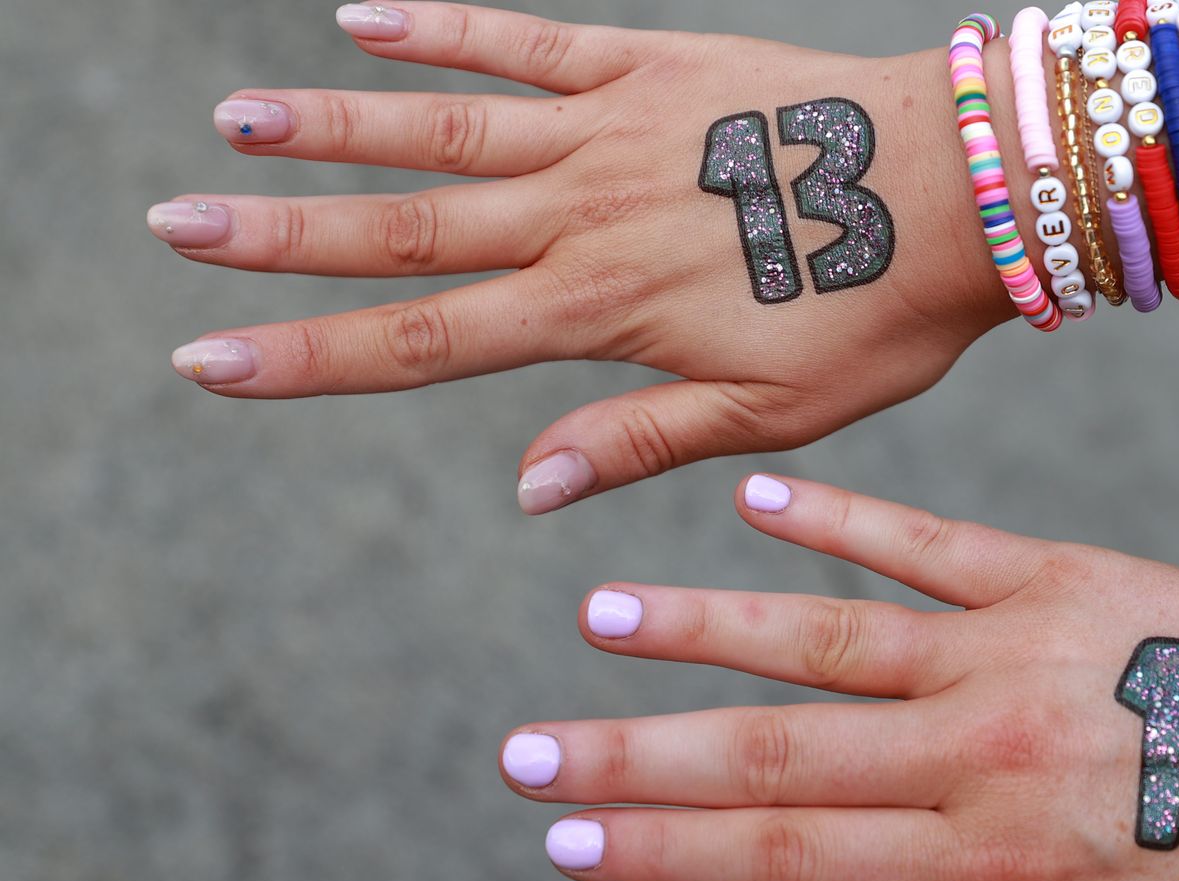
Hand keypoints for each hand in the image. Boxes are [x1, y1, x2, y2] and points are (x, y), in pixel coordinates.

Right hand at [151, 3, 1000, 512]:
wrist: (964, 191)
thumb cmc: (878, 315)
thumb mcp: (771, 415)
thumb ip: (639, 440)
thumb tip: (527, 492)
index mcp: (602, 313)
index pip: (422, 342)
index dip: (306, 355)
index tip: (204, 358)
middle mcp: (583, 216)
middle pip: (402, 229)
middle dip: (279, 234)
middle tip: (171, 225)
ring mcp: (610, 131)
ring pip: (443, 131)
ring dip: (332, 126)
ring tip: (232, 122)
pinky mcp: (650, 66)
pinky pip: (525, 42)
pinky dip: (443, 30)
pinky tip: (363, 19)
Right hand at [497, 475, 1178, 880]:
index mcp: (985, 863)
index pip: (786, 860)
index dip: (664, 854)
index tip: (564, 843)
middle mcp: (980, 755)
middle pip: (775, 755)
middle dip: (635, 757)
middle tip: (519, 751)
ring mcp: (1012, 652)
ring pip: (826, 639)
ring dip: (702, 629)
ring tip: (597, 615)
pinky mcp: (1053, 572)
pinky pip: (926, 539)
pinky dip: (836, 519)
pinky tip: (749, 500)